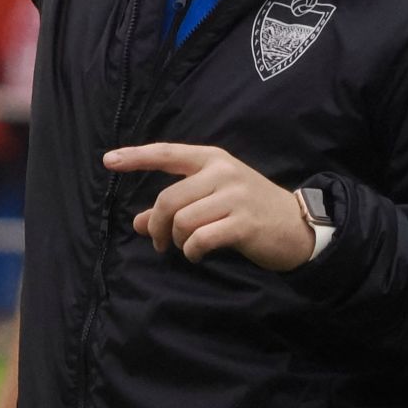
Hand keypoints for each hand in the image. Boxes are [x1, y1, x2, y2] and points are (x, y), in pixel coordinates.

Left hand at [103, 143, 315, 270]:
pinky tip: (198, 254)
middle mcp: (222, 172)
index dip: (135, 157)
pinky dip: (192, 251)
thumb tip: (139, 223)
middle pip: (168, 199)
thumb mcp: (213, 200)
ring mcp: (234, 196)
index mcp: (212, 159)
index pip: (166, 153)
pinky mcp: (243, 222)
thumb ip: (176, 207)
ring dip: (176, 240)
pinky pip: (200, 239)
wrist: (299, 226)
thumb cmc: (250, 210)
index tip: (108, 160)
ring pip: (181, 220)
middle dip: (156, 225)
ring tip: (185, 246)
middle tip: (159, 243)